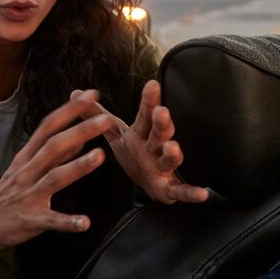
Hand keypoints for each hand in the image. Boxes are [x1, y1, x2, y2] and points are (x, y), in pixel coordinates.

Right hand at [0, 90, 116, 249]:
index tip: (91, 94)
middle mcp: (27, 171)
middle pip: (54, 146)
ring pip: (54, 178)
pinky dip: (68, 222)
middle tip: (105, 119)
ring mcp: (28, 195)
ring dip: (78, 166)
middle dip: (80, 131)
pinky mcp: (31, 220)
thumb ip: (53, 155)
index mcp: (27, 156)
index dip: (70, 110)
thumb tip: (79, 139)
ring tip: (100, 156)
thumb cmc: (9, 193)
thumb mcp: (26, 167)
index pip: (49, 126)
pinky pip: (52, 221)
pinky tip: (85, 223)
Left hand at [71, 80, 208, 203]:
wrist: (150, 184)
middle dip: (161, 123)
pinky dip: (192, 193)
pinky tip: (203, 193)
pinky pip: (181, 191)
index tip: (151, 85)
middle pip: (159, 133)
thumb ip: (97, 116)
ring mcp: (164, 168)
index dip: (149, 101)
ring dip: (173, 154)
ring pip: (170, 159)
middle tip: (162, 112)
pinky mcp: (169, 188)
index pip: (145, 115)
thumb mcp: (116, 135)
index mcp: (142, 134)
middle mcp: (155, 148)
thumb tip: (75, 94)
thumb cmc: (136, 154)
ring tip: (173, 147)